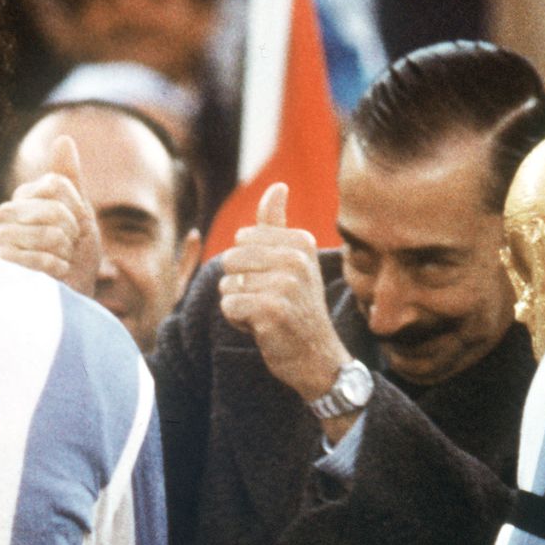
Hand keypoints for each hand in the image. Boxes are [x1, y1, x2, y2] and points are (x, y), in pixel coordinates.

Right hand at [0, 135, 100, 295]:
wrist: (73, 298)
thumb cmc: (75, 258)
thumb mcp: (81, 215)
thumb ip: (68, 179)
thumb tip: (63, 139)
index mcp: (26, 197)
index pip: (56, 185)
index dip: (75, 208)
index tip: (75, 227)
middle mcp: (8, 214)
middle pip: (52, 208)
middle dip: (71, 232)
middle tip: (67, 248)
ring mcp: (2, 239)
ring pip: (46, 232)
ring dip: (64, 252)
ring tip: (59, 263)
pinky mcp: (1, 266)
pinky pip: (35, 257)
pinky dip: (54, 268)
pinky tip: (51, 277)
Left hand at [218, 183, 351, 403]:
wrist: (317, 358)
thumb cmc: (298, 308)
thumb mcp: (293, 262)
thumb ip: (278, 225)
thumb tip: (277, 186)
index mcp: (300, 241)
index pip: (242, 239)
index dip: (249, 265)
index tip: (275, 282)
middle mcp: (296, 259)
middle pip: (231, 259)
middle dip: (240, 284)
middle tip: (269, 301)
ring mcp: (285, 285)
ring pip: (227, 284)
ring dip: (239, 304)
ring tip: (266, 315)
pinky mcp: (271, 310)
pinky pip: (228, 305)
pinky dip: (237, 321)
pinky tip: (262, 329)